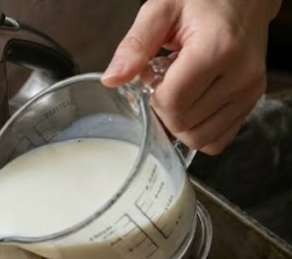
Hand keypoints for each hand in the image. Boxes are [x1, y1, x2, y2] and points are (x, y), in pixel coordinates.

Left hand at [102, 0, 279, 154]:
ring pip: (201, 138)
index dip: (153, 96)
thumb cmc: (203, 0)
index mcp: (218, 49)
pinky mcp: (252, 101)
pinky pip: (219, 139)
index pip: (173, 102)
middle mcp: (241, 75)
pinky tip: (195, 103)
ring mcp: (250, 91)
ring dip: (181, 122)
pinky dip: (199, 129)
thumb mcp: (161, 10)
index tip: (154, 76)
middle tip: (167, 80)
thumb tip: (111, 79)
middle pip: (184, 124)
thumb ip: (135, 45)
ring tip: (182, 89)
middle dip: (164, 109)